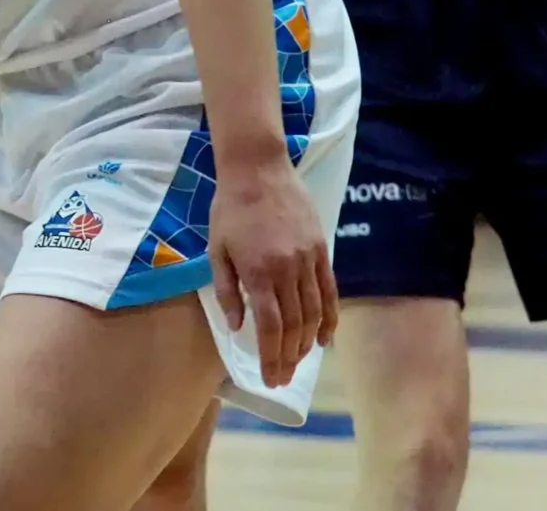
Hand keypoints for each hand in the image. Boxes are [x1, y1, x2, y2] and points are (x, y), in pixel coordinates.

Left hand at [209, 157, 337, 389]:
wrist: (257, 168)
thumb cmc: (230, 208)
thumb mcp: (216, 248)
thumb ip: (227, 290)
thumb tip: (237, 327)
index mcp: (258, 272)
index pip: (270, 328)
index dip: (271, 357)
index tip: (270, 379)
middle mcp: (286, 271)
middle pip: (294, 326)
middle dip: (289, 358)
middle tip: (283, 377)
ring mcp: (308, 261)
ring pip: (314, 314)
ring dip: (308, 343)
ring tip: (299, 361)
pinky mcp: (322, 250)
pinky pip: (330, 293)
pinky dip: (330, 320)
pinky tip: (325, 339)